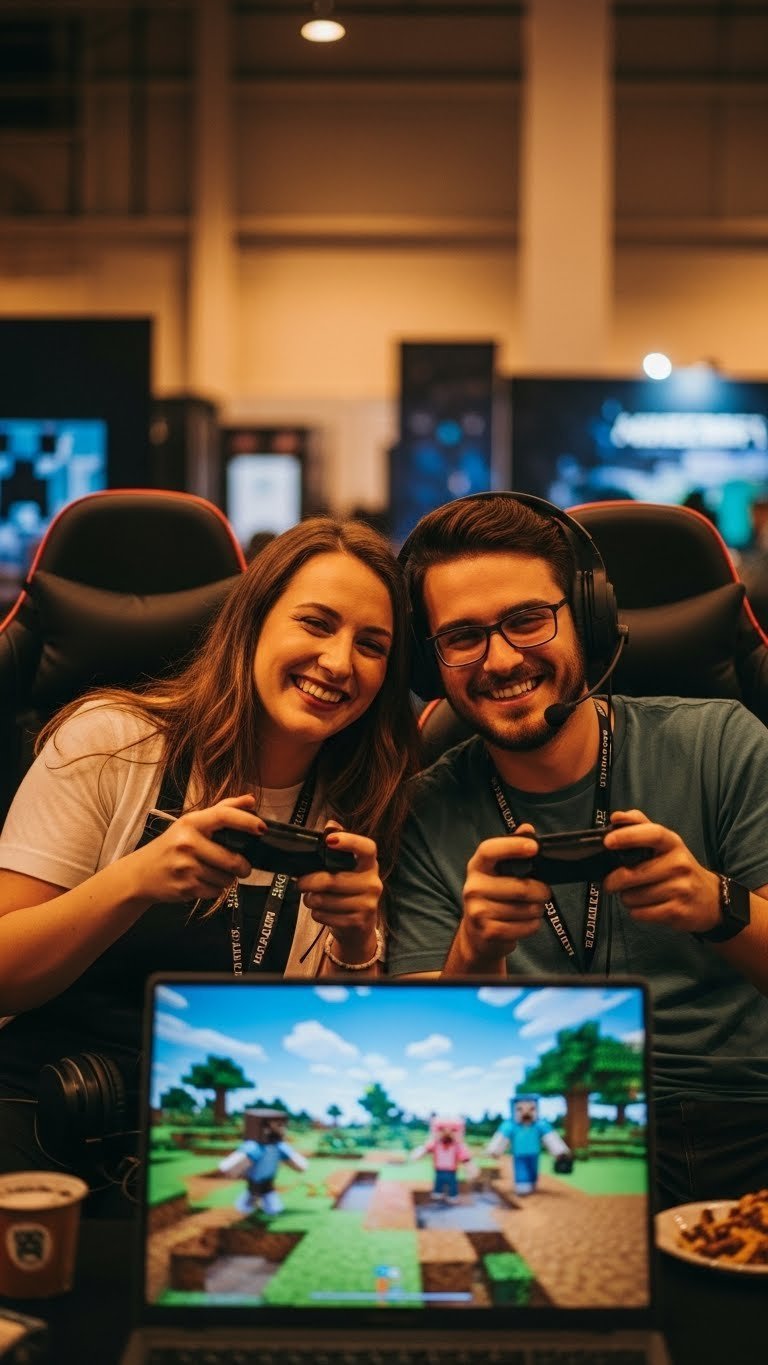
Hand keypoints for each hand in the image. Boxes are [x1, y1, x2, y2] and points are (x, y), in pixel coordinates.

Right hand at [129, 795, 265, 904]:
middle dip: (243, 866)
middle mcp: (187, 843)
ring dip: (227, 879)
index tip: (262, 828)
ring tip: (212, 872)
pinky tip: (202, 881)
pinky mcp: (185, 887)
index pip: (223, 816)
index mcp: (191, 823)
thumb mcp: (191, 824)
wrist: (140, 874)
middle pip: (232, 858)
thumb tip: (251, 800)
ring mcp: (185, 867)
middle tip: (242, 866)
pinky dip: (214, 889)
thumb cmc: (170, 847)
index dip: (246, 821)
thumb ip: (222, 810)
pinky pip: (215, 891)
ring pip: (226, 878)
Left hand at [297, 821, 381, 961]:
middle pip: (332, 879)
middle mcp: (373, 882)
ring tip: (312, 898)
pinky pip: (325, 915)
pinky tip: (322, 911)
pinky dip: (317, 913)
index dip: (349, 842)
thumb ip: (337, 844)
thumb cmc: (348, 891)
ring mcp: (368, 904)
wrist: (359, 927)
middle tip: (299, 882)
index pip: (367, 848)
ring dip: (311, 900)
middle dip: (309, 882)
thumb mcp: (345, 868)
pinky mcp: (358, 922)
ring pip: (325, 900)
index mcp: (370, 864)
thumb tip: (330, 824)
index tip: (328, 841)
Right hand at [455, 823, 550, 967]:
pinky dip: (533, 925)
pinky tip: (528, 922)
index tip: (534, 847)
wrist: (477, 935)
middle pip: (519, 887)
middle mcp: (473, 888)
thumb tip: (528, 828)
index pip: (489, 850)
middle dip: (541, 891)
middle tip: (545, 892)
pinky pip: (525, 926)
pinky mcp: (488, 932)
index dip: (512, 846)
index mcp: (477, 867)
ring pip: (526, 909)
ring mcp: (478, 911)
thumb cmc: (493, 897)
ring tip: (534, 907)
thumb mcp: (498, 872)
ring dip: (538, 909)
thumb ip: (512, 849)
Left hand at [602, 809, 720, 934]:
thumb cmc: (679, 868)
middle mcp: (679, 864)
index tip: (607, 841)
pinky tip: (645, 906)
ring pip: (633, 897)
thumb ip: (640, 826)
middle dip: (613, 881)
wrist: (710, 899)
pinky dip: (636, 911)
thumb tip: (616, 817)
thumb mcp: (666, 844)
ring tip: (636, 894)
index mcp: (673, 844)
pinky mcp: (677, 911)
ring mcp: (680, 889)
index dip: (628, 836)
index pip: (652, 834)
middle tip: (610, 883)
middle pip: (632, 874)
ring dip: (627, 898)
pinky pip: (640, 913)